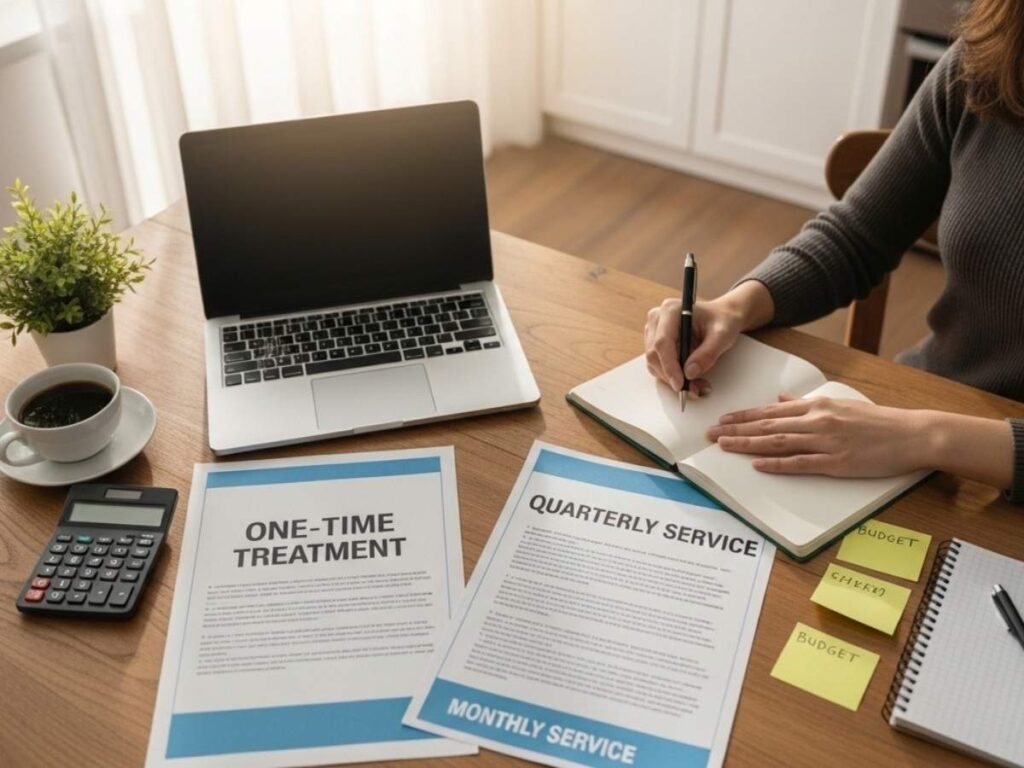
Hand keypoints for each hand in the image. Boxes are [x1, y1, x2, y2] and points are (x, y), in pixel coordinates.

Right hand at [643, 280, 773, 395]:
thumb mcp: (722, 335)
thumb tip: (690, 373)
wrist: (722, 317)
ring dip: (672, 379)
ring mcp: (654, 331)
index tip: (680, 384)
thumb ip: (707, 353)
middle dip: (672, 376)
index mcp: (671, 310)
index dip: (669, 366)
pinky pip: (658, 365)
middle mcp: (657, 319)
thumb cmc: (722, 321)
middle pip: (655, 354)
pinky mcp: (655, 344)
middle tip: (694, 390)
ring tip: (697, 386)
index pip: (662, 342)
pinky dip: (672, 377)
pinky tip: (690, 380)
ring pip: (654, 363)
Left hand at [707, 395, 930, 477]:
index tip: (723, 420)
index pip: (771, 411)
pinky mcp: (837, 463)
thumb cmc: (877, 421)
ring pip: (778, 442)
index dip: (744, 416)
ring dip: (748, 444)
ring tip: (725, 447)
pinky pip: (801, 463)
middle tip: (710, 435)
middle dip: (736, 430)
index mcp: (817, 405)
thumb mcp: (839, 404)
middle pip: (767, 425)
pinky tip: (758, 464)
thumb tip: (780, 398)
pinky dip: (777, 464)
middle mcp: (817, 420)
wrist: (911, 434)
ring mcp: (826, 442)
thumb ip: (806, 403)